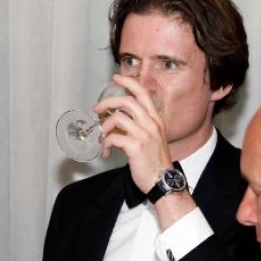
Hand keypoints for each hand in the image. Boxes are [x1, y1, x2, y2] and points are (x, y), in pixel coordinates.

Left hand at [94, 74, 171, 193]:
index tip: (116, 78)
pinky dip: (105, 143)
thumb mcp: (152, 140)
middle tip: (97, 109)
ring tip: (101, 138)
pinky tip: (106, 151)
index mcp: (156, 120)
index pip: (143, 93)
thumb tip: (117, 126)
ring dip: (104, 127)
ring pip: (117, 118)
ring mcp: (145, 135)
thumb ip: (138, 129)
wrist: (163, 181)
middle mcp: (152, 124)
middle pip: (127, 101)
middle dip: (107, 102)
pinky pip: (113, 138)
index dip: (129, 83)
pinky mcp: (136, 147)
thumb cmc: (155, 163)